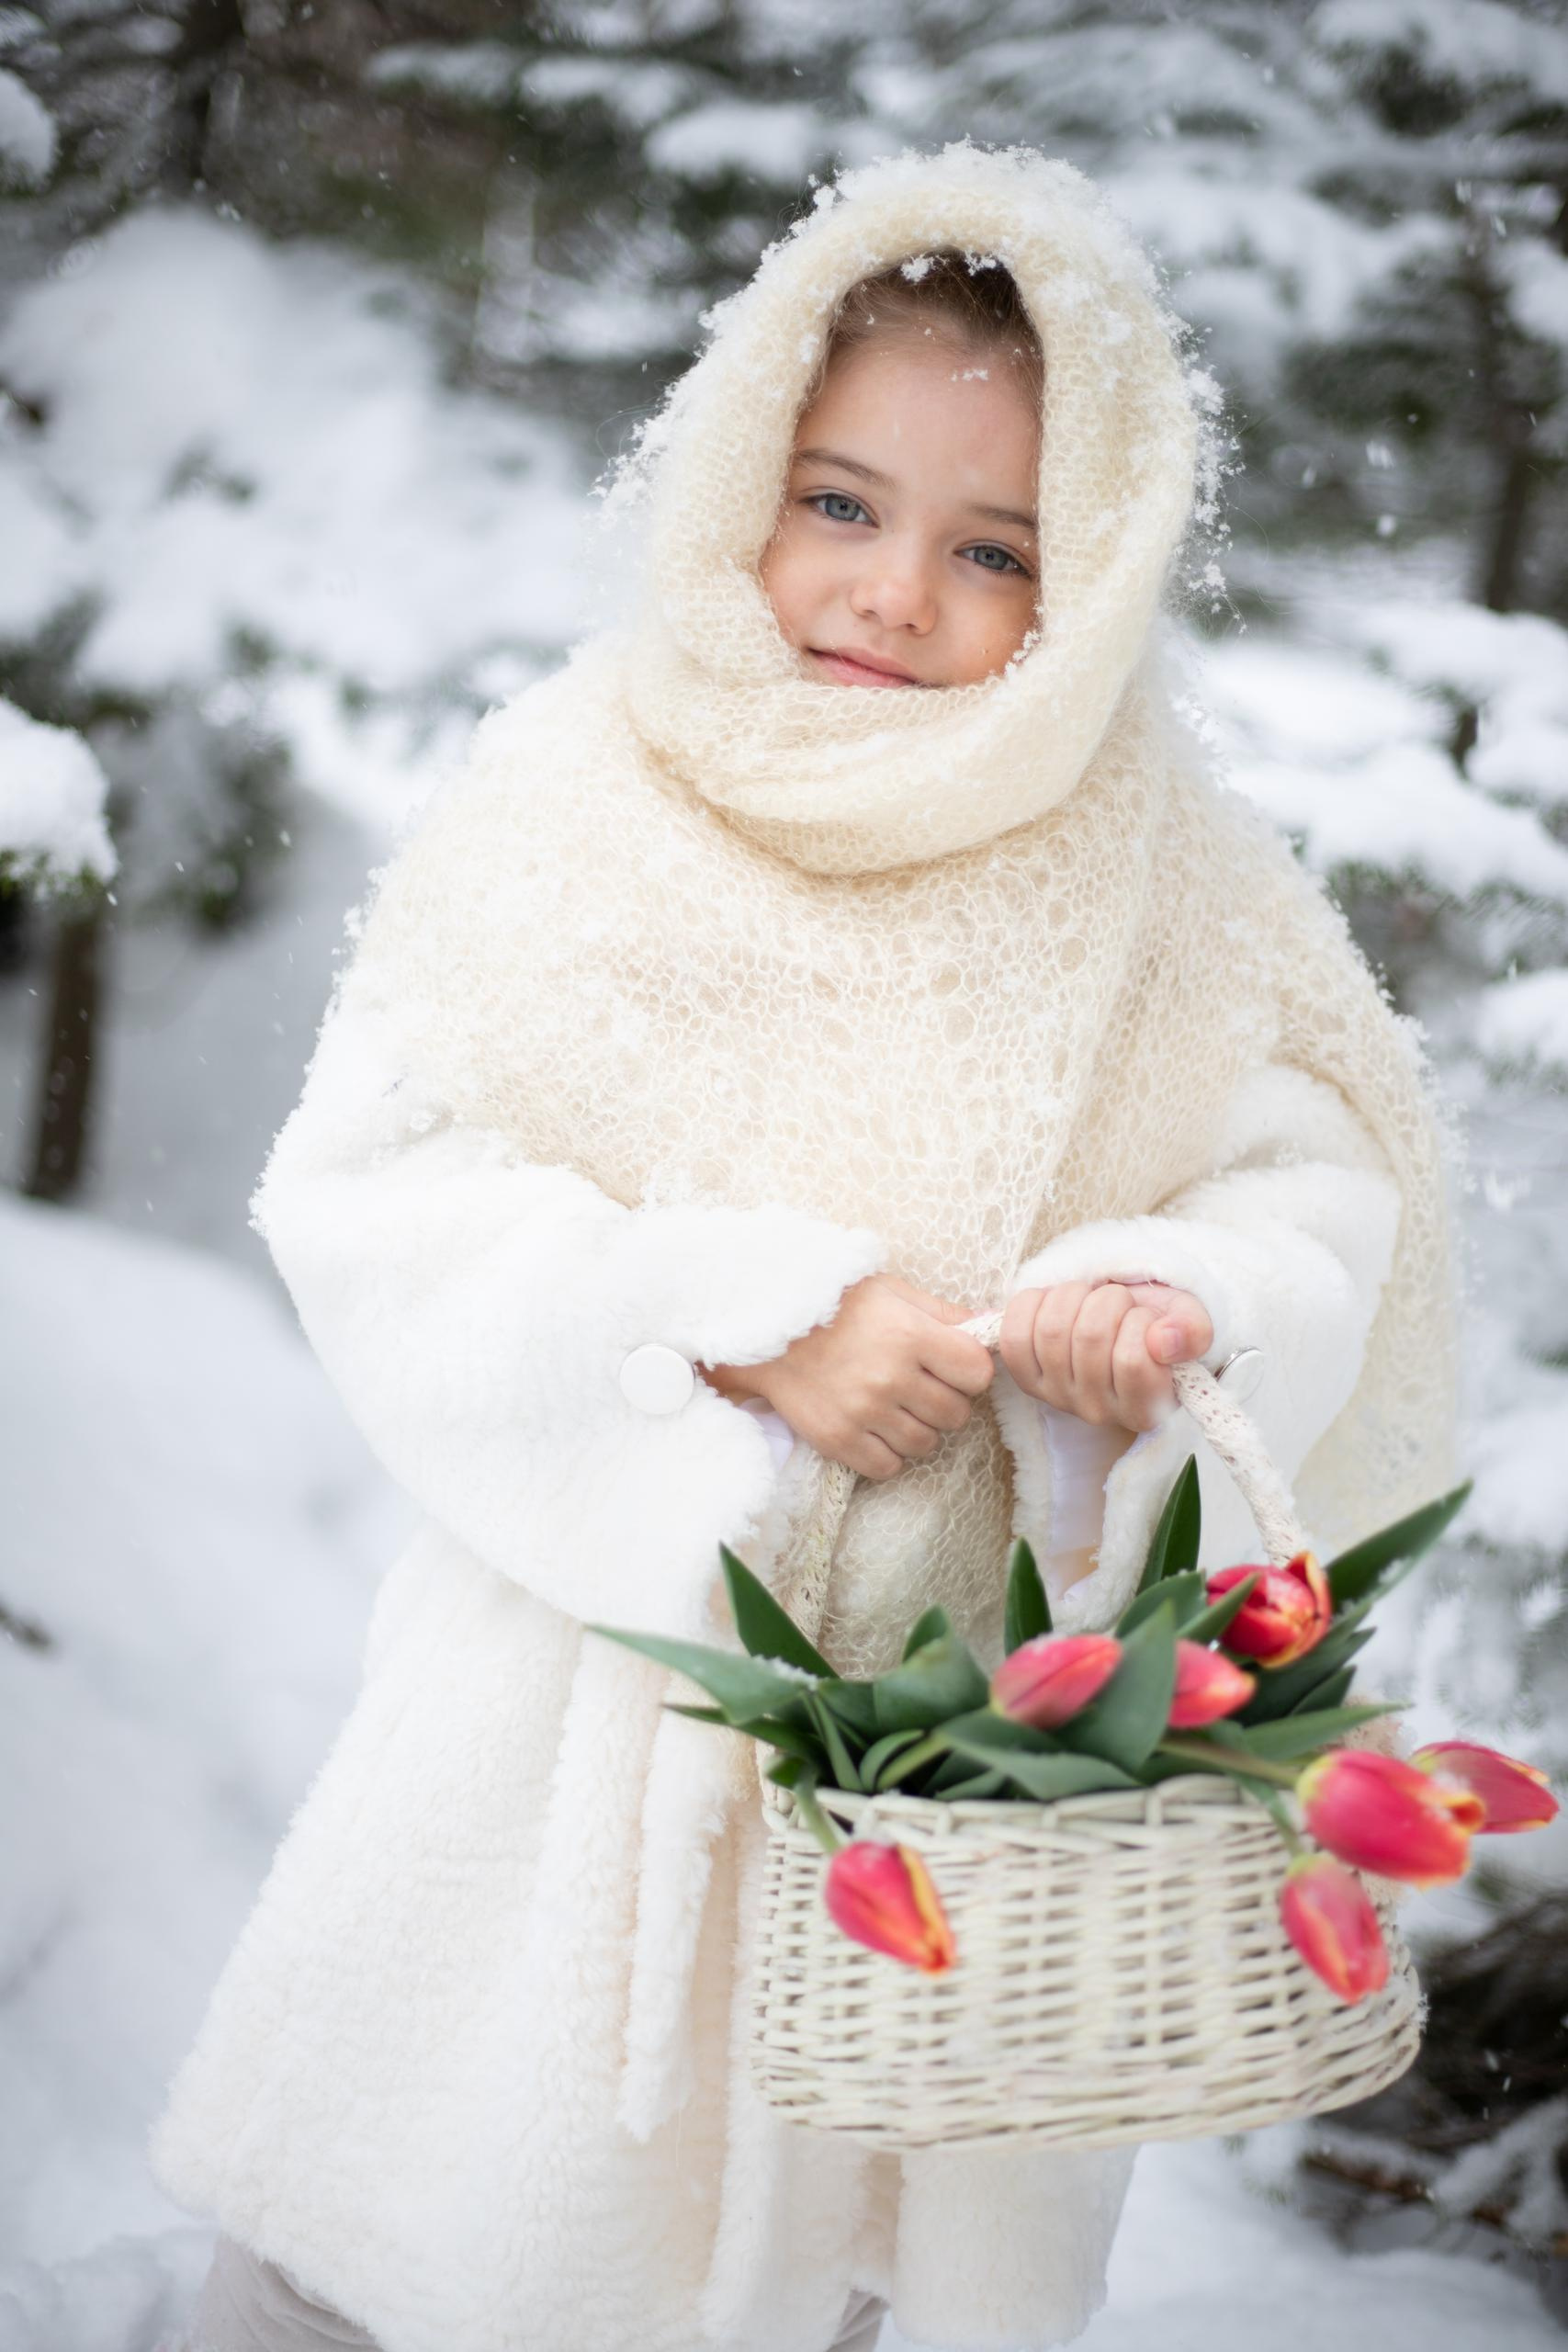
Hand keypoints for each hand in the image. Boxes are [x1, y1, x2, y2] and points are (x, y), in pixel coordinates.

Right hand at [698, 1272, 993, 1481]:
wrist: (766, 1328)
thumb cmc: (835, 1304)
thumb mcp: (891, 1293)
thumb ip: (943, 1312)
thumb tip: (991, 1324)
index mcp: (911, 1336)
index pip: (978, 1373)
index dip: (969, 1371)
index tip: (952, 1366)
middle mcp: (891, 1377)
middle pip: (955, 1414)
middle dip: (944, 1402)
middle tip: (919, 1387)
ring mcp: (864, 1412)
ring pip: (925, 1444)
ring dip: (917, 1429)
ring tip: (894, 1407)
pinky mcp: (839, 1440)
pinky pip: (888, 1467)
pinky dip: (887, 1454)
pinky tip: (874, 1429)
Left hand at [999, 1279, 1212, 1433]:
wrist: (1120, 1323)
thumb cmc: (1156, 1325)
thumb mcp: (1187, 1323)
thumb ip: (1191, 1332)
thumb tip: (1164, 1341)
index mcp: (1145, 1407)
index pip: (1132, 1359)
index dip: (1138, 1320)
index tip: (1144, 1317)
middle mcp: (1098, 1412)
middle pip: (1089, 1337)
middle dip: (1106, 1299)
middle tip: (1116, 1301)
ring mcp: (1057, 1398)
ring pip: (1052, 1330)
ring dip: (1072, 1295)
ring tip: (1088, 1299)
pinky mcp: (1026, 1379)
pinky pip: (1015, 1335)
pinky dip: (1032, 1303)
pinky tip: (1053, 1302)